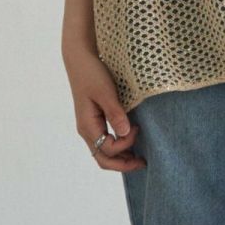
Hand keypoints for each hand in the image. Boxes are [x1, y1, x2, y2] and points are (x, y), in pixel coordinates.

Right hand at [63, 46, 144, 171]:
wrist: (80, 59)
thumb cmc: (92, 73)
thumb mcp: (106, 92)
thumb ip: (115, 113)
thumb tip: (125, 133)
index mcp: (87, 125)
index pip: (107, 149)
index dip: (125, 144)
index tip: (137, 127)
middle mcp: (87, 131)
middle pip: (103, 159)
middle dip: (123, 164)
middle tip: (144, 163)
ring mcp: (90, 128)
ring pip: (103, 153)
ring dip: (121, 158)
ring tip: (140, 157)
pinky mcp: (95, 122)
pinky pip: (105, 143)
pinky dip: (118, 148)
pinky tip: (131, 143)